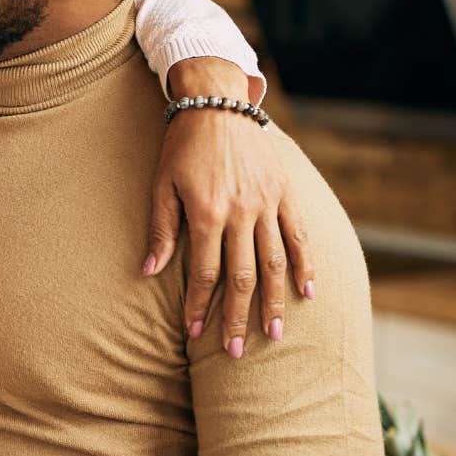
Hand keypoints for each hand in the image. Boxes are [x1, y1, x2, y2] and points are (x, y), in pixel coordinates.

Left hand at [148, 59, 313, 356]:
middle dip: (237, 317)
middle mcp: (241, 212)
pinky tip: (307, 293)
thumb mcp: (161, 185)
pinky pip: (298, 235)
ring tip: (274, 335)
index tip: (196, 334)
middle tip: (236, 352)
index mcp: (207, 212)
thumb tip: (148, 273)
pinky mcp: (285, 193)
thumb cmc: (182, 146)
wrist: (217, 103)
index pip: (204, 273)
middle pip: (242, 277)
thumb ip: (161, 231)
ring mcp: (267, 203)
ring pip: (274, 263)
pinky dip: (305, 265)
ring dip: (274, 301)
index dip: (199, 306)